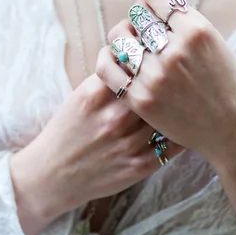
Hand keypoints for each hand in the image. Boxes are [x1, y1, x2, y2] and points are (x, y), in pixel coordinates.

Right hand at [10, 74, 183, 234]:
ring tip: (183, 99)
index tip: (154, 59)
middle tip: (175, 77)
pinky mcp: (138, 166)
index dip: (146, 60)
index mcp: (94, 94)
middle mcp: (113, 117)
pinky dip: (180, 133)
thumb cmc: (67, 132)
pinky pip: (170, 146)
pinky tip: (183, 125)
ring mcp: (127, 143)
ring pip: (165, 115)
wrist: (52, 175)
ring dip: (176, 106)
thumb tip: (140, 61)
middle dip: (164, 81)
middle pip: (153, 87)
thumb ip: (108, 80)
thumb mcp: (80, 98)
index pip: (131, 65)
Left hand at [96, 0, 235, 234]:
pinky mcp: (141, 98)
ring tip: (129, 45)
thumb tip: (157, 6)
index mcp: (198, 30)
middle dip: (137, 18)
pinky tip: (115, 61)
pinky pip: (109, 68)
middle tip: (140, 26)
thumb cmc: (231, 88)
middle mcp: (174, 49)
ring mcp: (155, 75)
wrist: (235, 133)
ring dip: (123, 38)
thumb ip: (188, 26)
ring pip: (119, 38)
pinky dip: (109, 60)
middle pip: (135, 15)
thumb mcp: (218, 46)